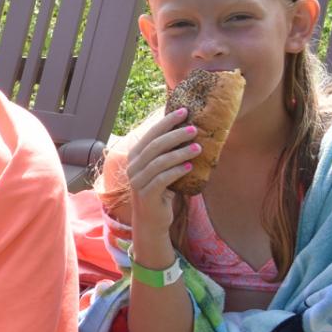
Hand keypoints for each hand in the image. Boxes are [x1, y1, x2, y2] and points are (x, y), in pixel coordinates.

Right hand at [122, 107, 198, 242]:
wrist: (151, 219)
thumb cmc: (161, 190)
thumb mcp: (162, 169)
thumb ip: (168, 153)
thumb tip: (191, 132)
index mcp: (136, 156)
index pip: (151, 134)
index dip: (166, 122)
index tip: (184, 111)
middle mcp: (133, 166)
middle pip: (154, 146)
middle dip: (175, 135)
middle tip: (194, 129)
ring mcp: (137, 180)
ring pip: (158, 162)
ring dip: (179, 153)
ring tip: (198, 148)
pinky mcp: (146, 194)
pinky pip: (162, 179)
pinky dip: (176, 172)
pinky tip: (190, 167)